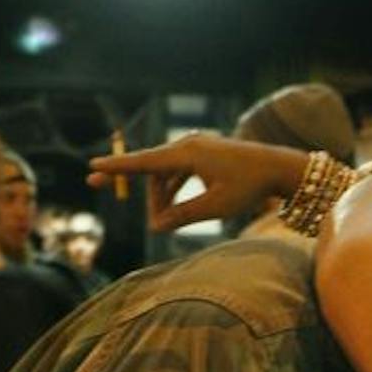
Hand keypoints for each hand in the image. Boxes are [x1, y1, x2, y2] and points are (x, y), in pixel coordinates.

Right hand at [86, 134, 309, 230]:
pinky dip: (172, 188)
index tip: (92, 166)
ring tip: (164, 221)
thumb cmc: (249, 186)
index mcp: (188, 153)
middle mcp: (188, 144)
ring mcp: (195, 147)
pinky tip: (172, 208)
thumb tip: (154, 226)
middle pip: (152, 169)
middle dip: (144, 195)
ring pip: (164, 172)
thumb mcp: (215, 207)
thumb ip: (183, 216)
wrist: (278, 168)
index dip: (118, 167)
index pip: (144, 162)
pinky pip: (176, 170)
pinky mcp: (202, 153)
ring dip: (161, 196)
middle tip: (139, 217)